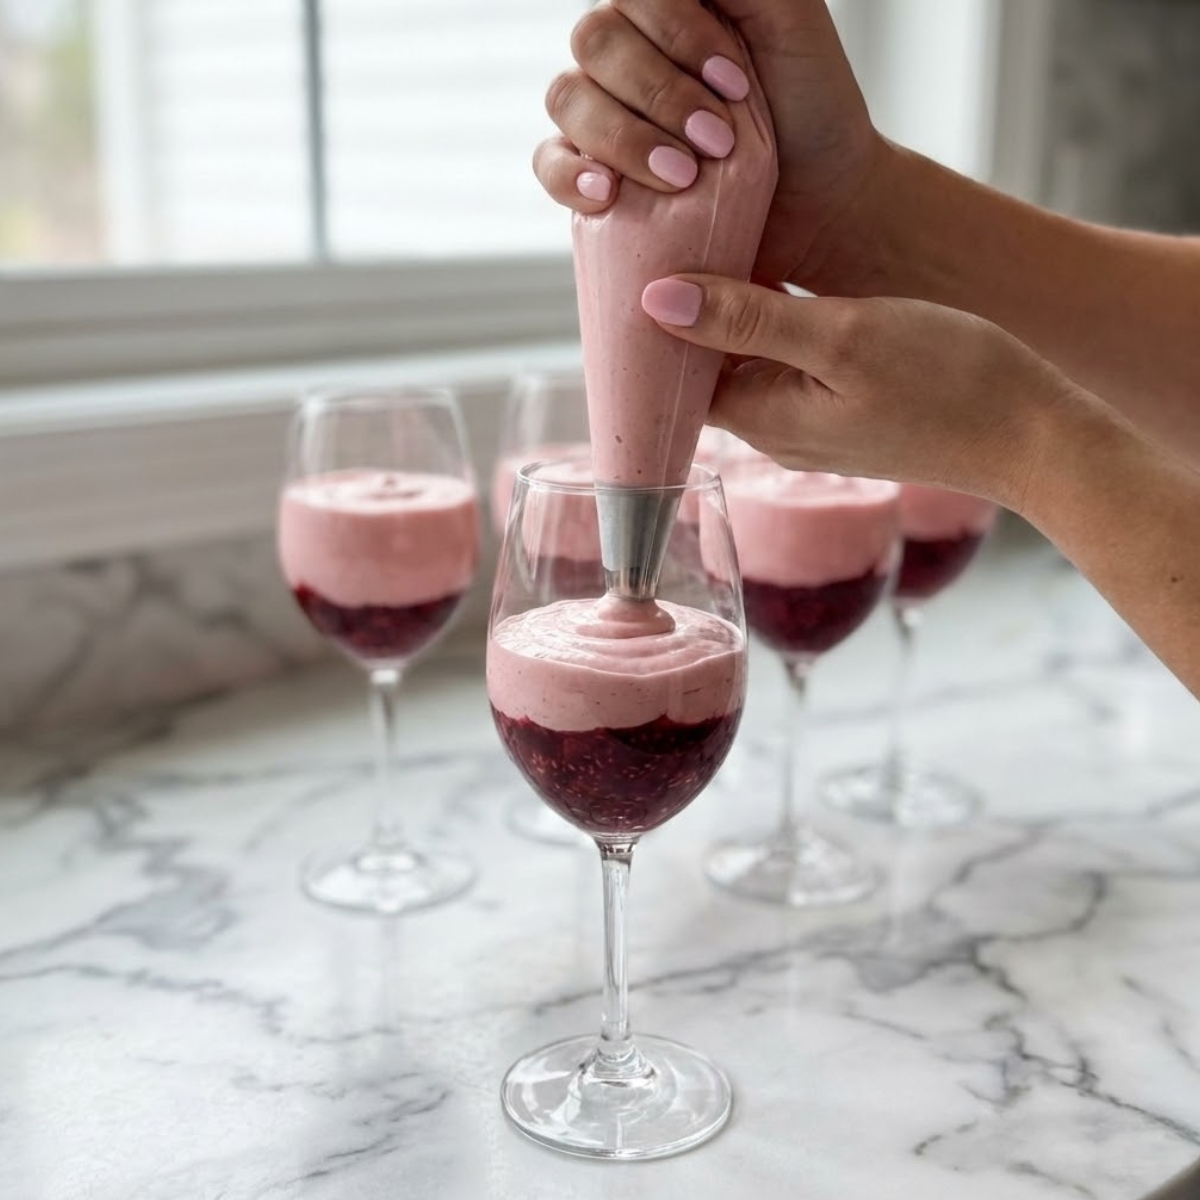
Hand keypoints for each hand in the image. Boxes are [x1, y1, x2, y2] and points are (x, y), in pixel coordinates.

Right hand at [533, 0, 881, 284]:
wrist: (818, 200)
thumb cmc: (811, 110)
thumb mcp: (793, 21)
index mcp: (669, 9)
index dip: (677, 34)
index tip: (734, 82)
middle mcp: (628, 54)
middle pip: (595, 43)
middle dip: (658, 94)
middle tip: (716, 140)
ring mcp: (605, 113)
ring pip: (568, 99)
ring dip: (623, 138)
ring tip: (682, 177)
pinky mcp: (596, 175)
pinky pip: (549, 163)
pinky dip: (570, 176)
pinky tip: (607, 194)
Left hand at [640, 274, 1078, 509]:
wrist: (1035, 435)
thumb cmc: (947, 383)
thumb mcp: (840, 337)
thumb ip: (747, 320)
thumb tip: (655, 301)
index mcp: (763, 419)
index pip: (676, 377)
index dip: (655, 324)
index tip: (643, 261)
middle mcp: (778, 432)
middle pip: (709, 370)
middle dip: (689, 316)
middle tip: (674, 239)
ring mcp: (814, 425)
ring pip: (750, 365)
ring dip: (733, 318)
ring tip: (718, 249)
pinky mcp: (848, 412)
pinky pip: (790, 368)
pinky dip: (774, 328)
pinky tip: (779, 285)